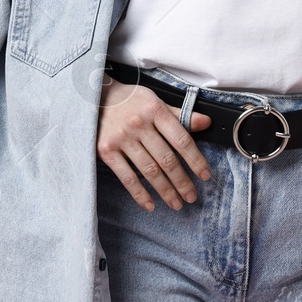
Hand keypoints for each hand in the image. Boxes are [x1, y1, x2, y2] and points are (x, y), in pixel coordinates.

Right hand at [97, 77, 211, 211]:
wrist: (95, 97)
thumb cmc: (131, 101)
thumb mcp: (156, 101)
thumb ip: (181, 114)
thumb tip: (206, 123)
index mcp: (155, 111)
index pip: (181, 139)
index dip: (195, 159)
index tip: (205, 175)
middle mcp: (139, 125)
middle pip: (166, 159)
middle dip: (182, 181)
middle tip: (192, 197)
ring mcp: (122, 138)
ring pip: (149, 171)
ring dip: (165, 190)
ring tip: (176, 203)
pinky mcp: (106, 150)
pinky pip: (126, 177)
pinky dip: (139, 194)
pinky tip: (150, 204)